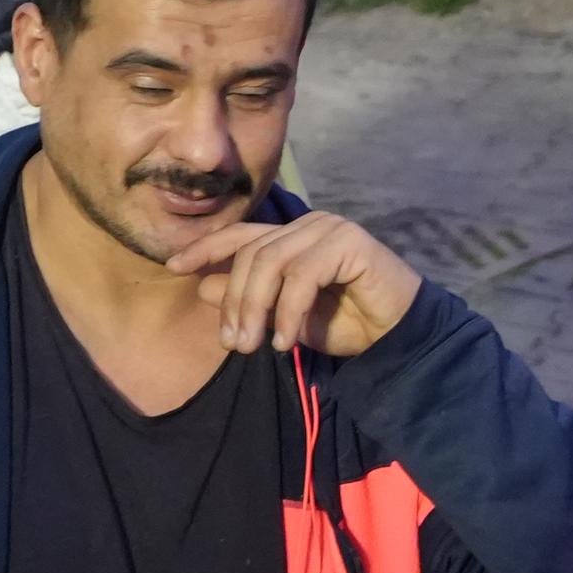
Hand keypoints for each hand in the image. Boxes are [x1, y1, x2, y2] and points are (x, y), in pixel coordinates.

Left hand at [168, 208, 424, 357]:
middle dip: (235, 301)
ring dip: (256, 308)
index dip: (205, 247)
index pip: (240, 234)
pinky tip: (285, 342)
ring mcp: (330, 229)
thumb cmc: (345, 325)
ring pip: (271, 261)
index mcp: (291, 237)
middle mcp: (309, 226)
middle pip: (251, 253)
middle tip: (233, 344)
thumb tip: (204, 287)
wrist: (398, 338)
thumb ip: (250, 300)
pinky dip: (288, 311)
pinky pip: (302, 274)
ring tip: (255, 347)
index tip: (174, 266)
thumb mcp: (285, 319)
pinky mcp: (350, 243)